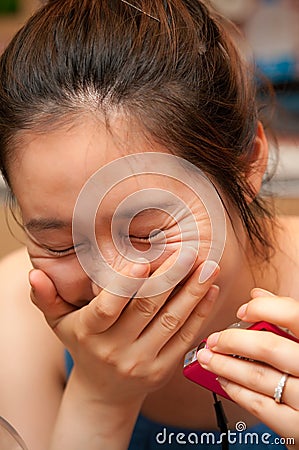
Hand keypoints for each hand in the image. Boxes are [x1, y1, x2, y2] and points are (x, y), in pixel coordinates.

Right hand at [30, 249, 219, 405]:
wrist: (104, 392)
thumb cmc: (83, 347)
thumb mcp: (58, 324)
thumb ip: (46, 298)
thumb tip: (33, 273)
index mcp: (90, 333)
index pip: (107, 308)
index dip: (125, 285)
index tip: (143, 261)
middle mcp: (116, 349)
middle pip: (147, 309)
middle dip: (171, 278)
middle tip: (189, 251)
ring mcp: (143, 362)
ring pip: (171, 322)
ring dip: (192, 292)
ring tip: (208, 266)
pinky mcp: (164, 369)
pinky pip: (185, 338)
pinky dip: (200, 314)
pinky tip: (209, 291)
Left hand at [197, 288, 298, 442]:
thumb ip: (285, 317)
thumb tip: (256, 295)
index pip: (293, 314)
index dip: (264, 308)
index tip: (241, 311)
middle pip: (269, 347)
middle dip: (233, 341)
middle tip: (213, 339)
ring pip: (259, 377)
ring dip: (225, 366)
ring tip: (207, 358)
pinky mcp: (298, 428)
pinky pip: (260, 406)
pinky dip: (236, 391)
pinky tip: (223, 381)